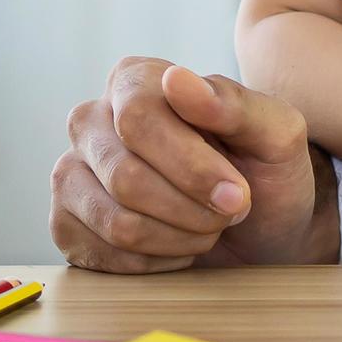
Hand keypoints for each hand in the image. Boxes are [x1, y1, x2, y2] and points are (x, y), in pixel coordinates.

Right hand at [52, 58, 334, 270]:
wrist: (261, 229)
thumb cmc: (266, 170)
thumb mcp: (275, 132)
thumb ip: (232, 103)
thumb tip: (176, 79)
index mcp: (136, 81)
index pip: (138, 118)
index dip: (191, 166)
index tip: (238, 195)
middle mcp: (92, 120)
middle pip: (125, 176)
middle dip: (191, 208)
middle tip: (232, 213)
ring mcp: (72, 173)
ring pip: (115, 221)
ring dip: (179, 237)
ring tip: (209, 227)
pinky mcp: (66, 224)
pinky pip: (102, 255)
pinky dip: (156, 262)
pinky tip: (179, 245)